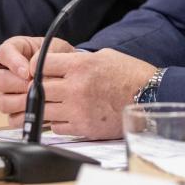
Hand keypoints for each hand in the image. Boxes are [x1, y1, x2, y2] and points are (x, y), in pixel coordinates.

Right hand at [0, 35, 75, 114]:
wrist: (70, 74)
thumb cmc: (62, 57)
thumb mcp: (57, 48)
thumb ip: (46, 54)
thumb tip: (32, 70)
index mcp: (15, 52)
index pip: (3, 53)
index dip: (13, 63)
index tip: (28, 72)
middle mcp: (8, 73)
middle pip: (0, 80)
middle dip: (19, 85)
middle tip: (36, 86)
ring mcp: (10, 94)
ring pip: (4, 101)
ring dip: (22, 102)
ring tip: (40, 99)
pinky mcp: (16, 111)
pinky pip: (13, 119)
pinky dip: (26, 116)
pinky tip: (40, 110)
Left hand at [0, 41, 155, 138]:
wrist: (150, 97)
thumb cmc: (130, 75)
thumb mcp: (104, 56)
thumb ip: (77, 61)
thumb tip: (54, 65)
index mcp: (81, 65)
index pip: (41, 63)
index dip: (34, 66)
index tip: (35, 69)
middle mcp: (76, 87)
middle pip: (37, 88)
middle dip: (33, 88)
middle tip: (34, 88)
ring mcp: (78, 109)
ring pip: (42, 109)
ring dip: (39, 107)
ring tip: (42, 104)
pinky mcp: (83, 127)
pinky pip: (56, 126)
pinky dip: (55, 122)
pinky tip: (62, 116)